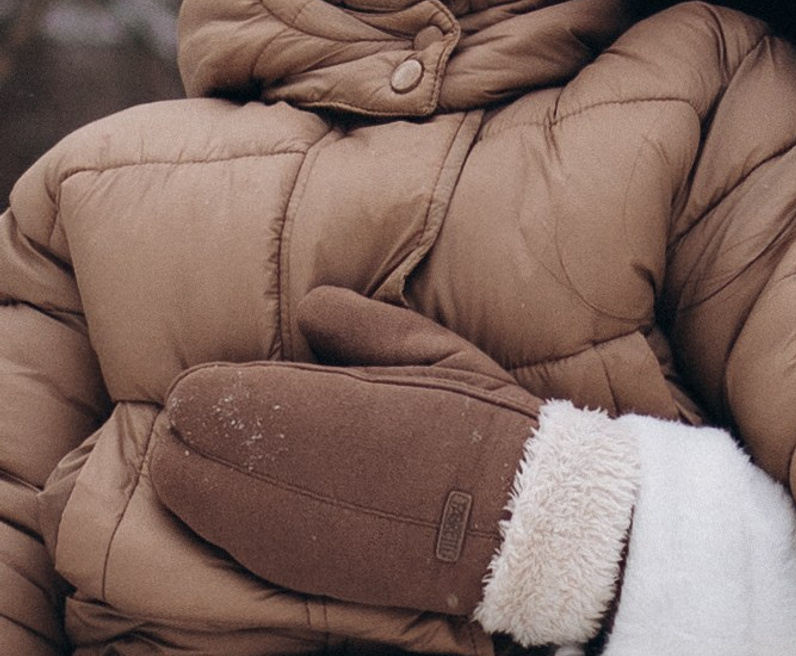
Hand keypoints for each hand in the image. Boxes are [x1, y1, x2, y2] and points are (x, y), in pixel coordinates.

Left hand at [150, 288, 541, 615]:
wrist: (518, 522)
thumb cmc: (481, 424)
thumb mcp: (436, 350)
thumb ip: (363, 326)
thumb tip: (307, 308)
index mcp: (326, 412)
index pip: (216, 401)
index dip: (208, 387)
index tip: (221, 377)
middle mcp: (296, 480)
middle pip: (189, 455)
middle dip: (193, 429)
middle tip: (210, 408)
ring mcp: (295, 536)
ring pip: (197, 503)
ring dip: (198, 471)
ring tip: (224, 448)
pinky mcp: (302, 575)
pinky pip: (230, 541)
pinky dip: (221, 512)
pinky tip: (242, 494)